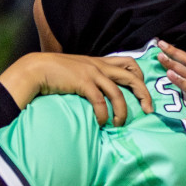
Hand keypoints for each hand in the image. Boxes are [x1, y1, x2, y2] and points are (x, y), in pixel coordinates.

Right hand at [0, 53, 152, 124]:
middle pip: (132, 76)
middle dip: (144, 94)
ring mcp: (92, 73)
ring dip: (123, 111)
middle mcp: (99, 65)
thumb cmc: (54, 73)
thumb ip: (89, 76)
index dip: (140, 76)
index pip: (128, 62)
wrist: (36, 69)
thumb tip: (97, 92)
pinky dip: (103, 114)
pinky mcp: (83, 83)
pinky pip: (100, 101)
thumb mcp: (76, 70)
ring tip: (120, 123)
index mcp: (100, 61)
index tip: (142, 91)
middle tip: (149, 109)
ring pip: (118, 93)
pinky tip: (100, 123)